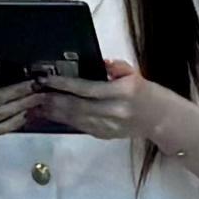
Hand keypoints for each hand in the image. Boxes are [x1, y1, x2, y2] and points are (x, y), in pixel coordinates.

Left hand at [34, 59, 186, 147]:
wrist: (164, 121)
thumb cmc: (150, 94)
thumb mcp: (136, 75)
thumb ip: (116, 68)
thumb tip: (98, 63)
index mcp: (123, 92)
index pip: (87, 88)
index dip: (64, 85)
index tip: (46, 80)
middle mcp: (115, 111)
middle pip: (76, 106)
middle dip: (52, 100)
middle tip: (34, 93)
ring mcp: (109, 126)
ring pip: (75, 119)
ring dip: (53, 113)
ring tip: (36, 105)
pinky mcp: (105, 135)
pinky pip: (80, 127)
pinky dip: (64, 120)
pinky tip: (52, 115)